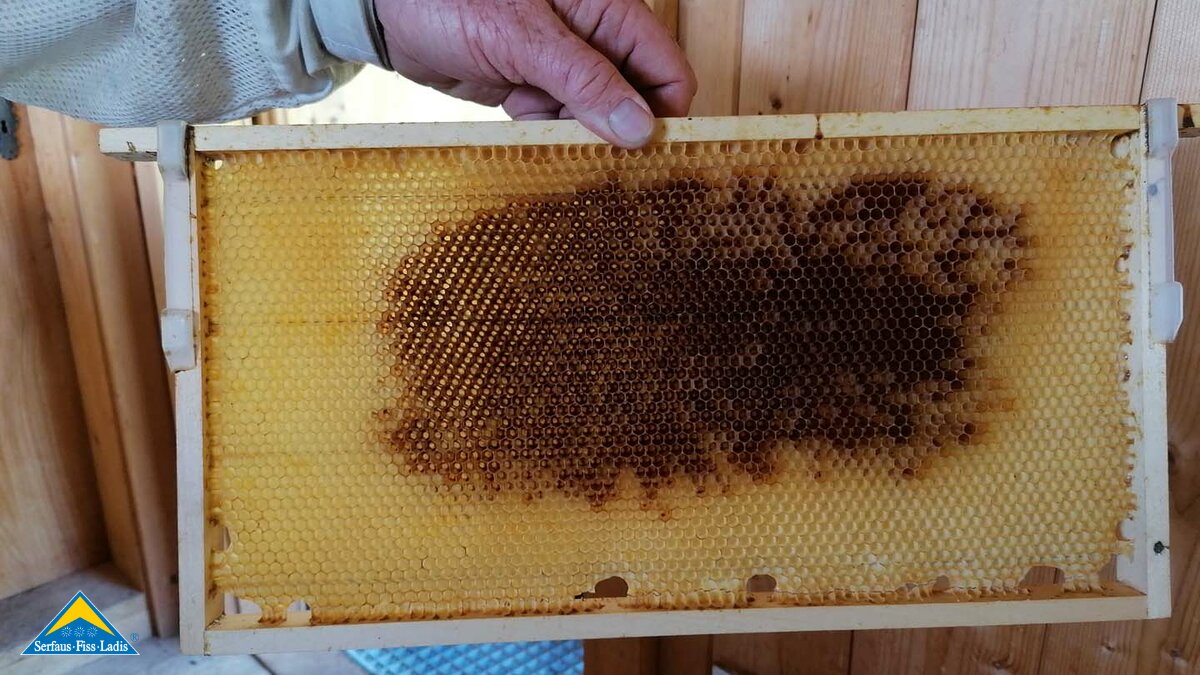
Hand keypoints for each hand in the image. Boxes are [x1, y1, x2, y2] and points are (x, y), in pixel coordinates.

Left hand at [374, 0, 696, 147]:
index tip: (644, 152)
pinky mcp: (533, 86)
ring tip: (541, 125)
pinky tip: (523, 125)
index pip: (665, 68)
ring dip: (577, 134)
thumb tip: (640, 128)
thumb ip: (585, 81)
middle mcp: (592, 35)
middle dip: (618, 128)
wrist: (386, 10)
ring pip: (597, 115)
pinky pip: (559, 121)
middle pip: (636, 96)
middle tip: (590, 152)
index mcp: (606, 8)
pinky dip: (548, 133)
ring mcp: (562, 63)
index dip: (662, 111)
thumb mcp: (523, 39)